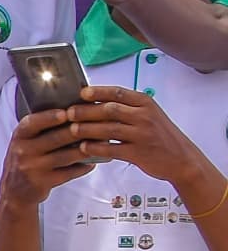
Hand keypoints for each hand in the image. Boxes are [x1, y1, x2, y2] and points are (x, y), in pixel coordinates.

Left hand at [61, 86, 220, 195]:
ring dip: (87, 129)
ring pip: (108, 129)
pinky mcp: (138, 153)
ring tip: (71, 130)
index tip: (81, 93)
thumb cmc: (160, 135)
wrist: (182, 159)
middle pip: (109, 110)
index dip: (97, 92)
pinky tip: (83, 147)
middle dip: (86, 111)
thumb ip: (127, 107)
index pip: (118, 92)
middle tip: (68, 113)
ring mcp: (142, 134)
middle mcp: (144, 116)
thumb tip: (96, 101)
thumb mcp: (149, 114)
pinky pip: (112, 149)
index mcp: (145, 103)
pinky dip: (95, 148)